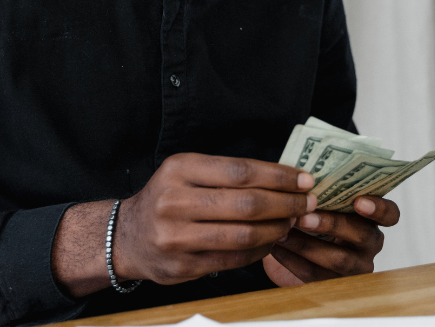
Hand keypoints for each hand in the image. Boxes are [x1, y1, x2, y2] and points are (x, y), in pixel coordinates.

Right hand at [114, 153, 315, 284]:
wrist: (127, 237)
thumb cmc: (167, 199)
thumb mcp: (186, 173)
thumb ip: (227, 174)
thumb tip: (284, 177)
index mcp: (179, 170)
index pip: (240, 171)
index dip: (278, 176)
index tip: (304, 179)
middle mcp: (174, 202)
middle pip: (246, 203)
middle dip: (286, 203)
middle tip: (307, 202)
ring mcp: (176, 237)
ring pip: (243, 235)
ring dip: (276, 229)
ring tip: (292, 222)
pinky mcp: (182, 266)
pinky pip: (233, 260)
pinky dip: (260, 251)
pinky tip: (271, 241)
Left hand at [262, 195, 400, 286]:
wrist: (289, 252)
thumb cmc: (308, 217)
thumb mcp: (317, 202)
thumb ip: (319, 190)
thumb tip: (300, 174)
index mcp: (371, 218)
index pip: (390, 214)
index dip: (379, 208)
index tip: (359, 201)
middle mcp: (370, 243)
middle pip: (362, 235)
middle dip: (332, 224)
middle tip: (304, 217)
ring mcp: (356, 267)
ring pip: (339, 259)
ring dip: (308, 245)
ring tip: (283, 232)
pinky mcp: (334, 285)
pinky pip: (316, 275)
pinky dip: (293, 261)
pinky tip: (275, 248)